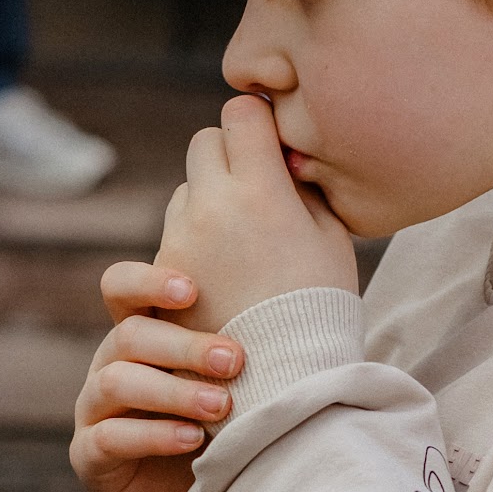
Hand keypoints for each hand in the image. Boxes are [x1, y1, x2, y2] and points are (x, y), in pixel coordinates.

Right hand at [71, 263, 245, 491]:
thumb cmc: (226, 427)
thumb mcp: (235, 382)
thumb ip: (244, 347)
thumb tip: (310, 302)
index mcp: (140, 336)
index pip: (121, 288)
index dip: (147, 282)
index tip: (193, 290)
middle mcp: (109, 365)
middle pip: (129, 336)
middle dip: (185, 346)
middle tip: (234, 360)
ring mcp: (94, 410)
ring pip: (117, 382)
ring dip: (173, 391)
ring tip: (220, 406)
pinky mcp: (90, 456)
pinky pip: (109, 438)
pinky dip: (154, 436)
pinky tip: (192, 440)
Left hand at [156, 96, 358, 333]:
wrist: (282, 378)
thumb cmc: (319, 305)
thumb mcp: (331, 235)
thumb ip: (303, 185)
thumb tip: (283, 157)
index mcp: (260, 189)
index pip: (242, 113)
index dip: (260, 123)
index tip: (274, 145)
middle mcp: (210, 206)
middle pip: (205, 142)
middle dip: (230, 154)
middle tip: (258, 187)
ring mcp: (180, 239)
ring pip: (186, 189)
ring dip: (210, 200)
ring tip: (245, 242)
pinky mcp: (161, 273)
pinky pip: (175, 234)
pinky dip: (196, 241)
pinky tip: (226, 271)